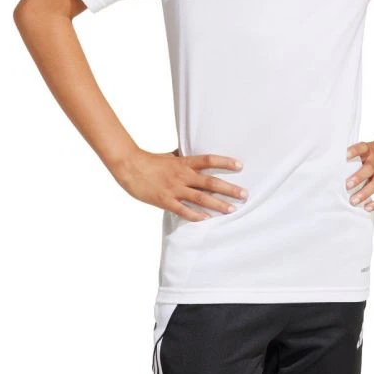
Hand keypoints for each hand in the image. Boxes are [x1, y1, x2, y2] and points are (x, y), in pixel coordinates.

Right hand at [113, 148, 245, 221]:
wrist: (129, 167)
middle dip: (229, 189)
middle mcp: (182, 175)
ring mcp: (174, 189)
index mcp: (184, 162)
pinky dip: (195, 215)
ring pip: (201, 198)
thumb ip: (183, 158)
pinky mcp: (165, 200)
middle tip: (244, 194)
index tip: (240, 165)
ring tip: (232, 209)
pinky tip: (207, 219)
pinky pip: (183, 210)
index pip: (209, 160)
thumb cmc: (150, 160)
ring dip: (218, 204)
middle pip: (210, 182)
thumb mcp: (170, 156)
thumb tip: (193, 153)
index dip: (225, 162)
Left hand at [345, 137, 373, 211]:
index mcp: (369, 151)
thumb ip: (356, 158)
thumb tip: (336, 171)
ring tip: (353, 201)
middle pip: (369, 168)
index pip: (361, 148)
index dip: (354, 151)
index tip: (345, 155)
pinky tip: (367, 208)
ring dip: (364, 193)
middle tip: (347, 186)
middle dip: (358, 178)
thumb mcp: (367, 149)